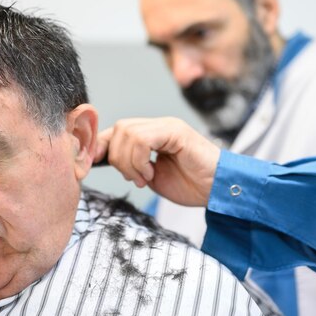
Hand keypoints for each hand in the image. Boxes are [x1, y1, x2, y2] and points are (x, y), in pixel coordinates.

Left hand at [95, 117, 220, 206]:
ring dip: (129, 161)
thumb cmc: (191, 185)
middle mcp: (157, 125)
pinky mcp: (175, 131)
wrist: (220, 189)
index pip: (116, 132)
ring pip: (127, 132)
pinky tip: (151, 172)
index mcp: (151, 134)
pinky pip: (143, 138)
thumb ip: (131, 166)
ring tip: (145, 177)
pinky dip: (139, 158)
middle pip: (118, 130)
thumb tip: (102, 160)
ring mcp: (167, 126)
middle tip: (136, 178)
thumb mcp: (152, 177)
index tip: (96, 166)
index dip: (102, 147)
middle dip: (118, 158)